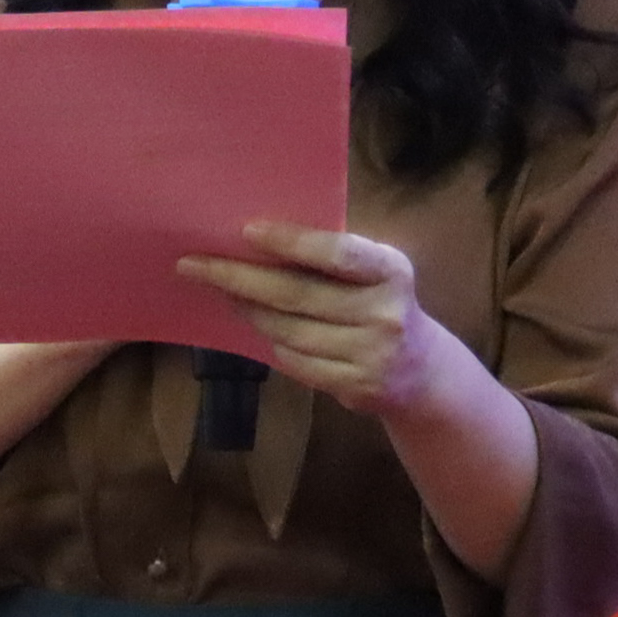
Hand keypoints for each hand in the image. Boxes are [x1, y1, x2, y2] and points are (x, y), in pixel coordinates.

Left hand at [177, 221, 441, 419]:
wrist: (423, 372)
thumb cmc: (382, 303)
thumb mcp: (375, 272)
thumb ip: (333, 256)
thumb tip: (257, 237)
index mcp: (390, 270)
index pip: (336, 253)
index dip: (291, 241)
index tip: (246, 230)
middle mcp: (384, 312)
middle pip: (298, 294)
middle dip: (240, 277)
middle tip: (194, 264)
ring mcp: (370, 355)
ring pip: (289, 331)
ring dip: (248, 310)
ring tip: (221, 292)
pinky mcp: (354, 386)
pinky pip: (295, 361)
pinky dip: (270, 341)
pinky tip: (254, 325)